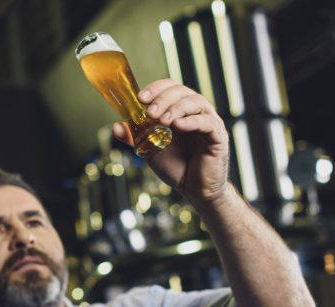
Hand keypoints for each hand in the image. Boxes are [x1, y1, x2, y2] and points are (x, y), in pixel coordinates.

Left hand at [113, 79, 229, 202]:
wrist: (194, 190)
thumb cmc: (176, 166)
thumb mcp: (150, 150)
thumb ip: (135, 137)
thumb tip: (116, 126)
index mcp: (179, 111)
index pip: (170, 88)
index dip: (156, 88)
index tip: (141, 97)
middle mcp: (195, 112)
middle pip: (182, 91)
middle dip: (163, 99)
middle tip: (150, 112)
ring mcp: (209, 122)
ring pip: (196, 102)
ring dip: (176, 108)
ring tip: (162, 120)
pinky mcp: (218, 136)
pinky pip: (207, 122)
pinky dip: (192, 122)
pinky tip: (179, 126)